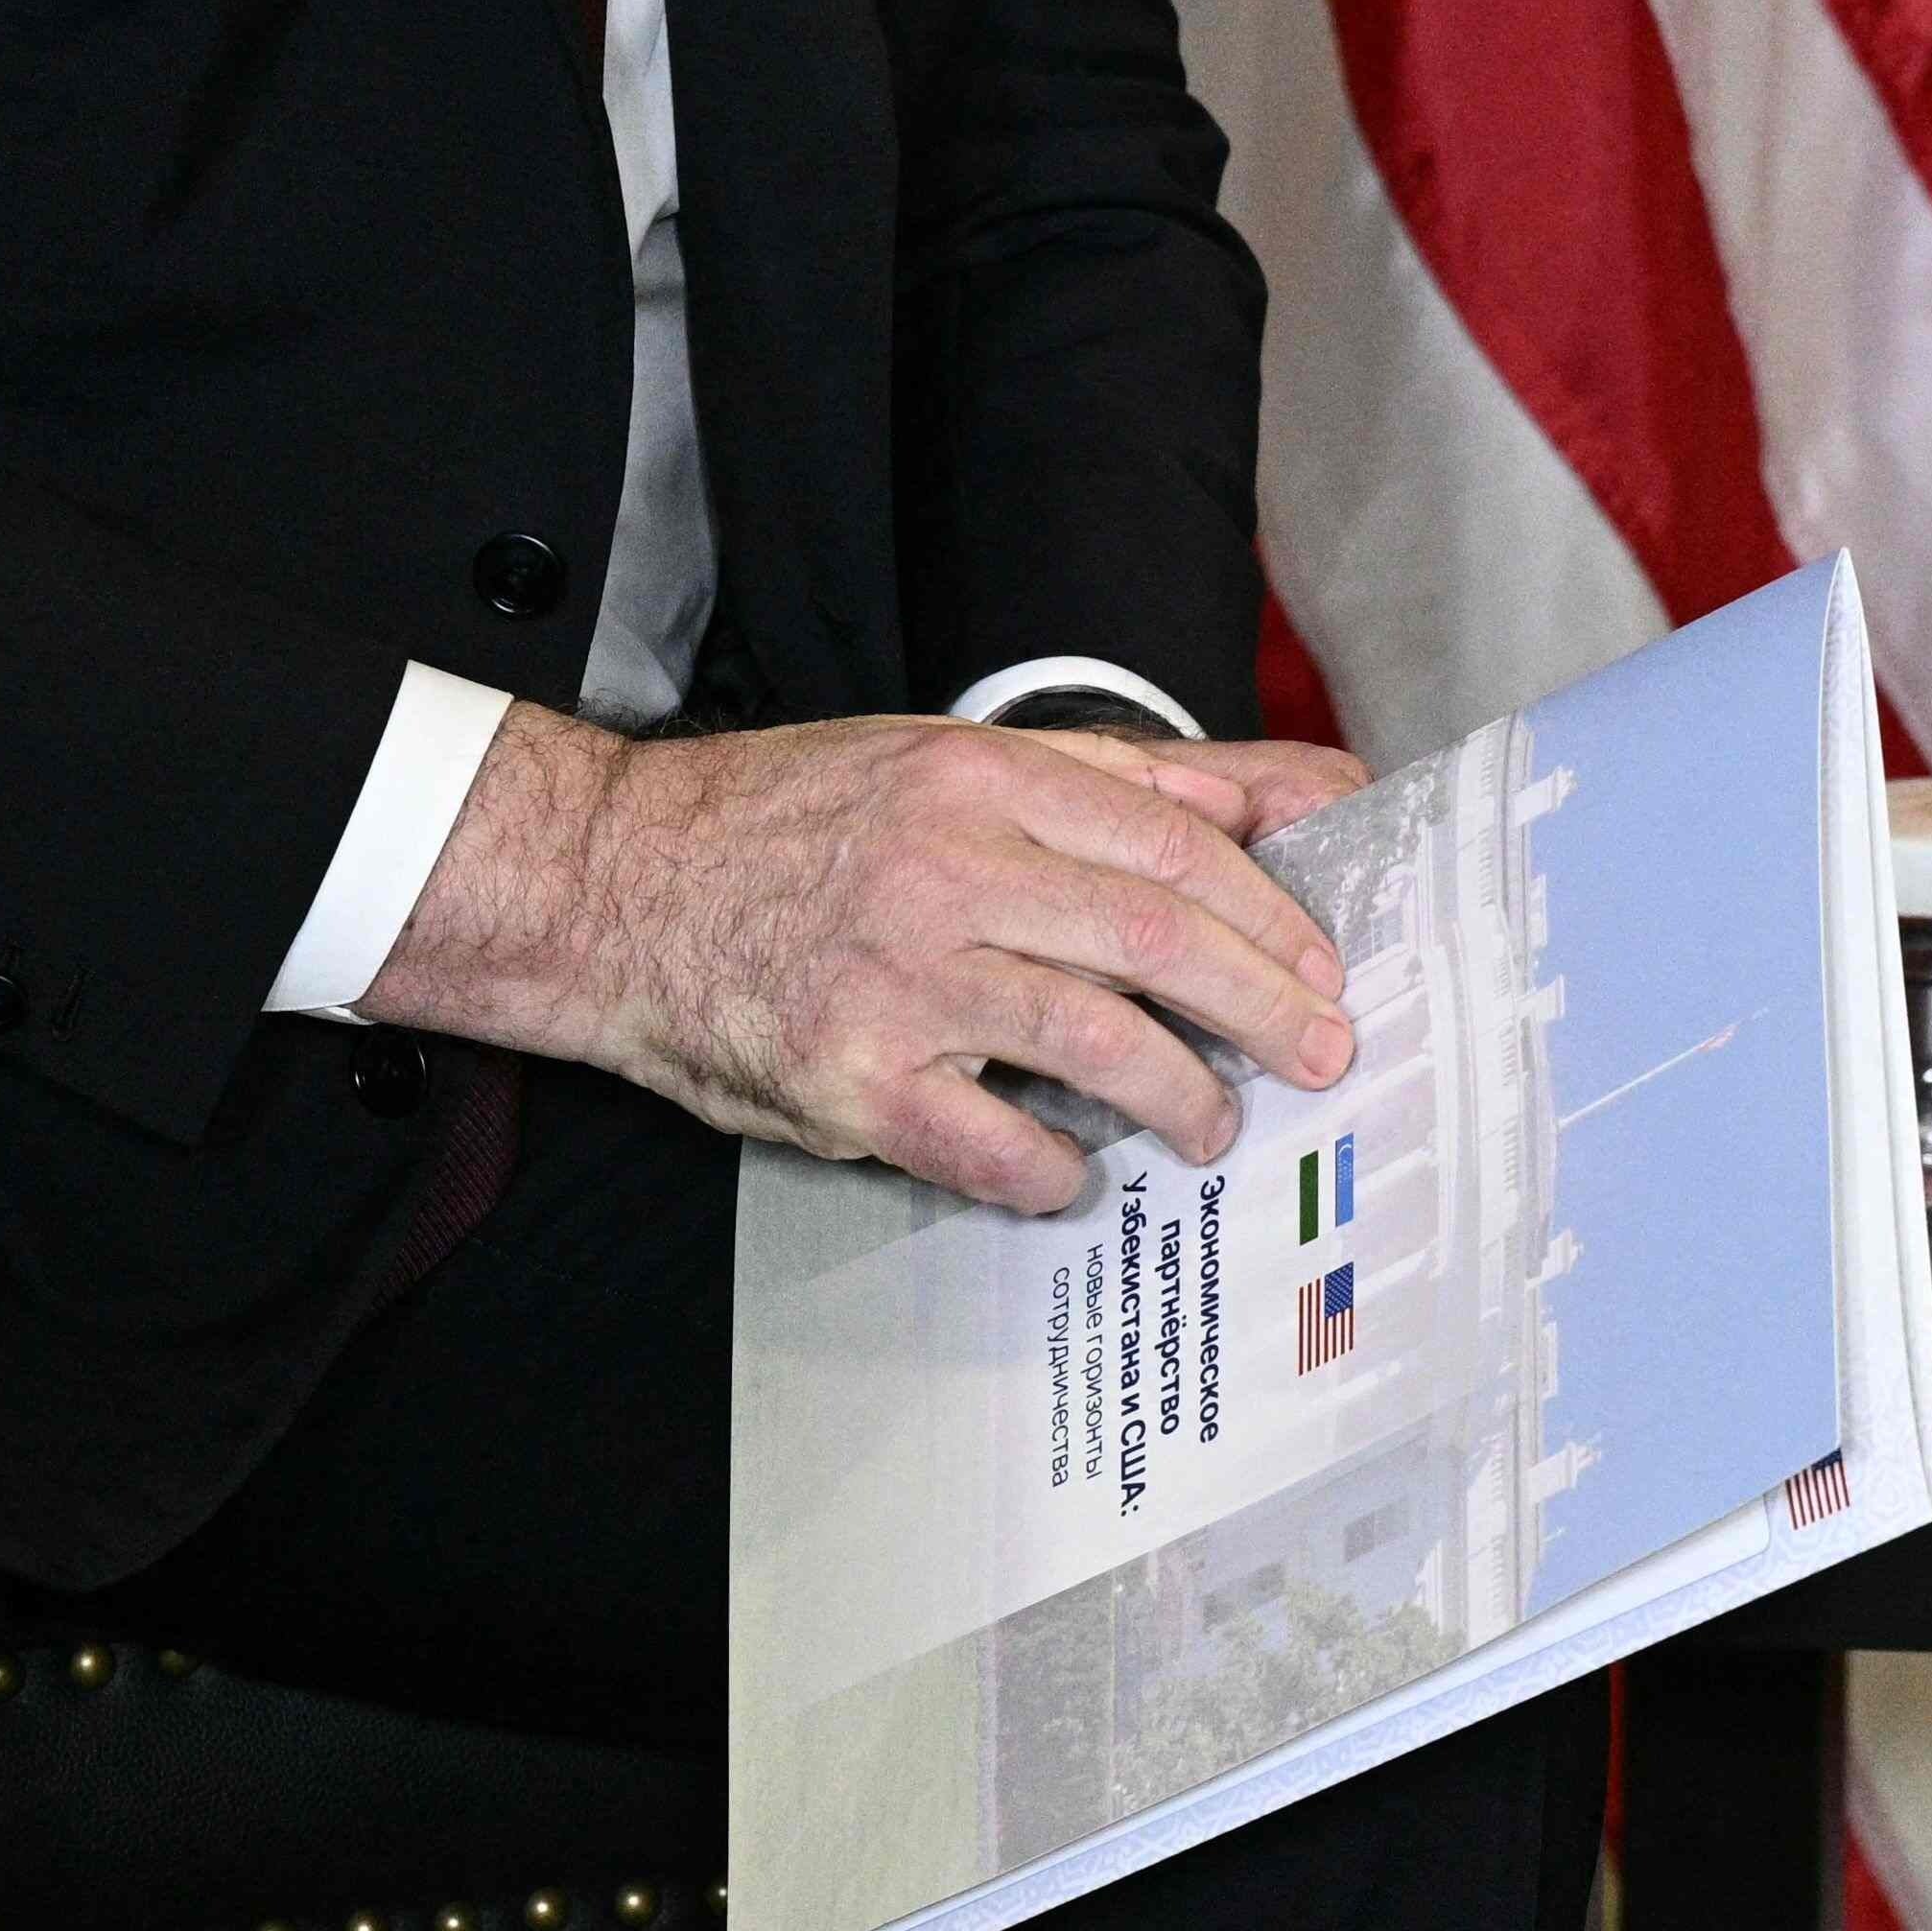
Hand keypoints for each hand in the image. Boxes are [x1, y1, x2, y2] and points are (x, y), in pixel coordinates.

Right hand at [368, 709, 1369, 1215]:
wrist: (609, 883)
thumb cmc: (794, 820)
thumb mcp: (955, 756)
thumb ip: (1121, 778)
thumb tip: (1280, 792)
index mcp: (983, 780)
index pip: (1176, 844)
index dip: (1269, 913)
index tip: (1322, 965)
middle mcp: (947, 870)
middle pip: (1157, 938)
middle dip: (1264, 1004)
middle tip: (1321, 1052)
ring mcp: (896, 980)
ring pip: (1091, 1039)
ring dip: (1181, 1095)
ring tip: (1216, 1124)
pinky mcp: (843, 1079)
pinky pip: (984, 1142)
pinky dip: (1052, 1168)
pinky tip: (1079, 1174)